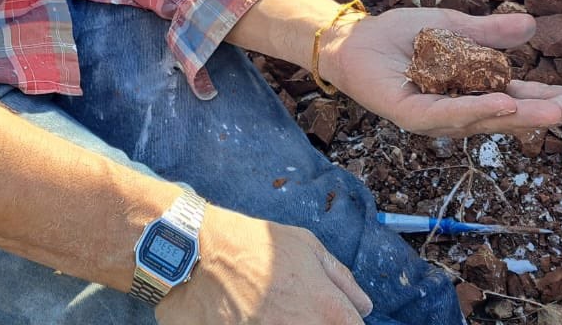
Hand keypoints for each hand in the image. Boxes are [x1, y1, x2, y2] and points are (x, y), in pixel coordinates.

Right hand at [157, 204, 371, 324]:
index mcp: (327, 308)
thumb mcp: (305, 245)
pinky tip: (255, 317)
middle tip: (297, 310)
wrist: (198, 256)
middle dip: (318, 323)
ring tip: (273, 313)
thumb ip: (340, 278)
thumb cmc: (252, 245)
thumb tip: (364, 304)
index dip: (348, 322)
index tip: (337, 317)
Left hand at [318, 7, 561, 136]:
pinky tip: (503, 104)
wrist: (355, 37)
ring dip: (517, 115)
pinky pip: (446, 114)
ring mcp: (433, 116)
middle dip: (538, 114)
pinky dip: (476, 110)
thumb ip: (488, 33)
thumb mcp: (453, 28)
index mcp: (467, 91)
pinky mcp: (410, 115)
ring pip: (480, 120)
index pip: (509, 98)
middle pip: (501, 116)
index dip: (539, 99)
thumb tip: (530, 25)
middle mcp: (454, 110)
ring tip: (551, 111)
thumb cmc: (400, 36)